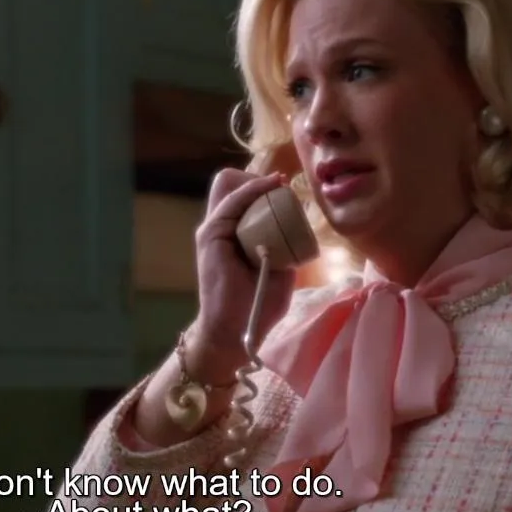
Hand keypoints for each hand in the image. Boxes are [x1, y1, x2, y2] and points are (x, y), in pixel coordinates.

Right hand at [188, 169, 297, 382]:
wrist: (235, 331)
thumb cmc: (256, 307)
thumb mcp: (279, 273)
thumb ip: (285, 251)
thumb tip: (300, 234)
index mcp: (234, 236)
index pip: (243, 197)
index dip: (261, 187)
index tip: (286, 188)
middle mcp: (221, 228)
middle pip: (233, 185)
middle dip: (257, 180)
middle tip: (281, 188)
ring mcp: (214, 230)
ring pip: (229, 186)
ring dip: (257, 182)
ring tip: (278, 186)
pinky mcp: (211, 235)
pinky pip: (231, 202)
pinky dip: (251, 190)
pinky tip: (269, 188)